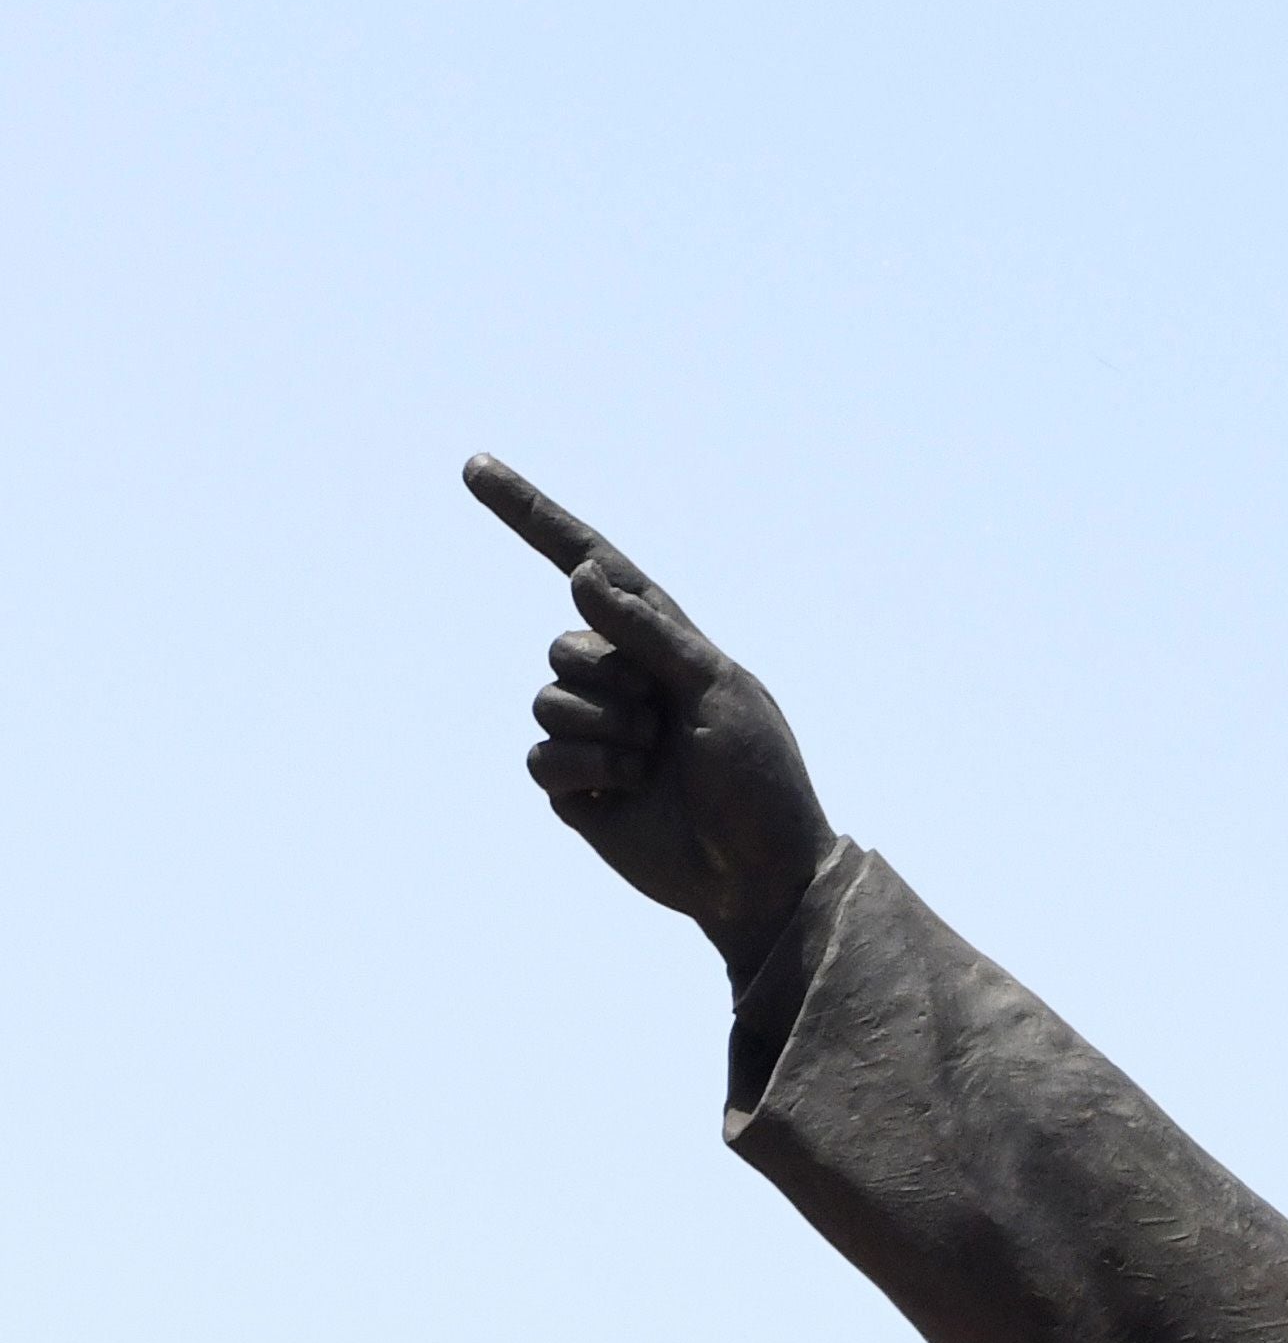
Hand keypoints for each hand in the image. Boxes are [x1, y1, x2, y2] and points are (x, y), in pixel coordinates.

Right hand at [466, 454, 837, 980]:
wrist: (758, 874)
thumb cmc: (757, 780)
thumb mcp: (716, 693)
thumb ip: (649, 633)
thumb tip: (585, 572)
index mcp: (665, 643)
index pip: (593, 565)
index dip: (533, 518)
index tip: (474, 468)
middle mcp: (624, 679)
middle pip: (564, 644)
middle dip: (610, 683)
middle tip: (666, 726)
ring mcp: (596, 731)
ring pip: (548, 700)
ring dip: (605, 734)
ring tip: (655, 765)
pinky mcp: (575, 784)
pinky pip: (541, 755)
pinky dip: (586, 772)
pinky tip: (627, 796)